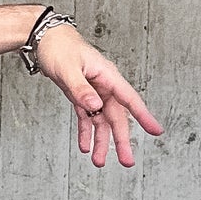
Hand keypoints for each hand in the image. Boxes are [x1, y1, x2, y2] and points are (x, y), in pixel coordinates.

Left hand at [33, 26, 162, 168]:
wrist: (44, 38)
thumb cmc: (58, 47)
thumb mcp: (68, 69)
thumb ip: (80, 89)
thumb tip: (95, 106)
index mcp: (107, 76)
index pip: (129, 99)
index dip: (143, 116)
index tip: (156, 130)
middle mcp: (104, 85)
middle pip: (116, 117)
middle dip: (121, 140)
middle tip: (126, 161)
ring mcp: (93, 91)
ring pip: (102, 121)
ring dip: (101, 141)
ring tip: (98, 161)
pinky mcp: (81, 94)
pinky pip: (87, 117)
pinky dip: (86, 132)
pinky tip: (84, 146)